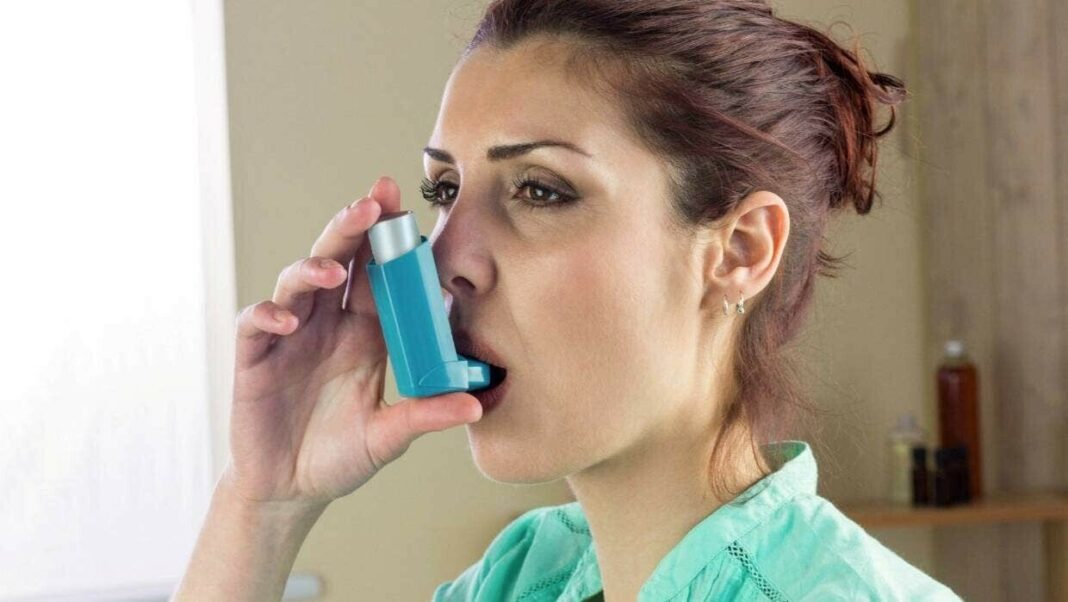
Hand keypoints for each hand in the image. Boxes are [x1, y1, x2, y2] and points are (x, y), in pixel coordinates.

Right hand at [223, 176, 481, 510]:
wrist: (289, 490)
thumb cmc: (339, 457)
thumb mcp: (387, 437)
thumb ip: (424, 415)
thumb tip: (474, 406)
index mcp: (365, 332)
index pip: (380, 275)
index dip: (390, 242)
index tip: (410, 211)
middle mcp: (329, 323)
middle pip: (339, 259)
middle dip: (354, 227)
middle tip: (375, 201)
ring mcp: (291, 335)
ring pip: (298, 280)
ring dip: (314, 266)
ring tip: (333, 269)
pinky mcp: (256, 356)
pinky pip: (257, 322)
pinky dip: (269, 314)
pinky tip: (287, 320)